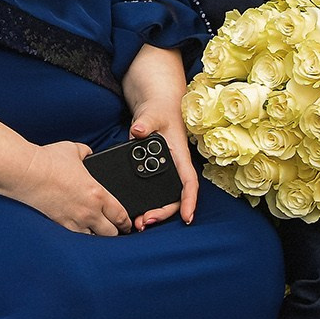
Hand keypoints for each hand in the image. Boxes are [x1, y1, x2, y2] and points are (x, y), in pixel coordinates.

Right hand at [1, 140, 131, 236]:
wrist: (25, 172)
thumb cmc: (48, 160)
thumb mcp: (74, 150)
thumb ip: (87, 152)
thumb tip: (89, 153)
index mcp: (98, 194)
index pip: (120, 215)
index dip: (127, 221)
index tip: (127, 223)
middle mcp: (89, 212)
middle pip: (111, 233)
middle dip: (116, 231)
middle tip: (116, 230)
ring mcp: (74, 221)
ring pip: (94, 238)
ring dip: (98, 235)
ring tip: (98, 233)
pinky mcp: (59, 224)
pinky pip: (77, 237)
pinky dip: (81, 235)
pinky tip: (80, 231)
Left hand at [121, 42, 195, 226]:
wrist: (153, 97)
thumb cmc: (160, 104)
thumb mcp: (153, 112)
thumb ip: (146, 122)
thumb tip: (138, 131)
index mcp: (179, 154)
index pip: (189, 182)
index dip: (189, 201)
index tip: (187, 217)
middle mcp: (172, 163)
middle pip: (173, 195)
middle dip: (162, 212)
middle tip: (142, 221)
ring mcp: (161, 165)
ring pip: (161, 194)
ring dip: (152, 209)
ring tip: (136, 221)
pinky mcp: (149, 164)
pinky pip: (150, 187)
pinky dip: (142, 199)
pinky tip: (130, 207)